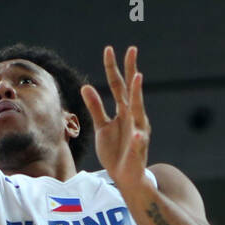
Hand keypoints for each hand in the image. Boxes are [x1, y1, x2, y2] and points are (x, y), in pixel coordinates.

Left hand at [81, 46, 150, 193]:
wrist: (125, 175)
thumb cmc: (115, 150)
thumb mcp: (101, 127)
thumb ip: (95, 108)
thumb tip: (85, 87)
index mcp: (124, 110)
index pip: (118, 85)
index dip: (113, 68)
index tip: (109, 49)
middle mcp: (133, 116)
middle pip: (131, 89)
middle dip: (130, 69)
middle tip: (131, 49)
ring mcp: (138, 131)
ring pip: (138, 110)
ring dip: (137, 94)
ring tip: (137, 77)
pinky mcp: (138, 149)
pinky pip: (138, 143)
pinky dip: (138, 139)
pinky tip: (137, 135)